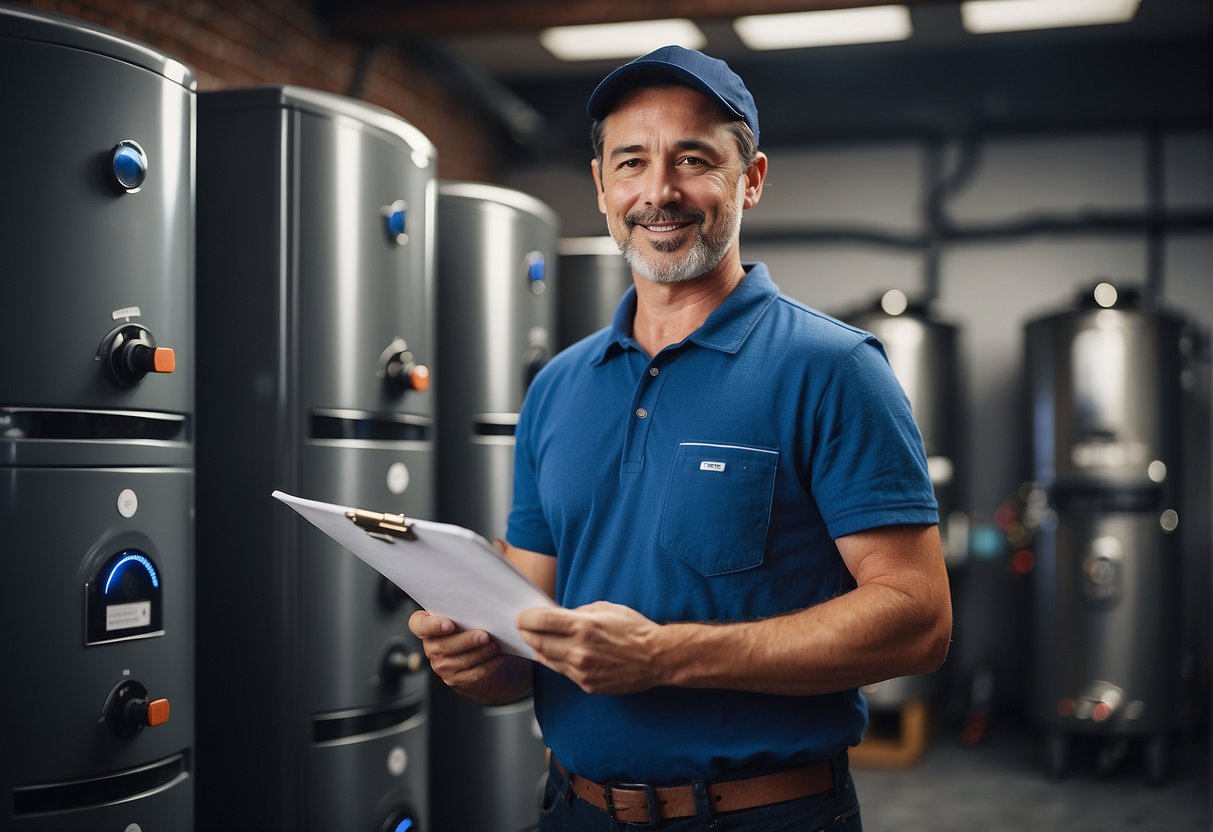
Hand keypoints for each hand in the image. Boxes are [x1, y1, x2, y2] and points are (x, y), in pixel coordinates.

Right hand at [408, 609, 503, 693]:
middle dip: (467, 641)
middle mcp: (430, 646)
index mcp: (427, 626)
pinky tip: (497, 658)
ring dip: (481, 653)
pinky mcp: (454, 679)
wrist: (480, 653)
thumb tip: (480, 605)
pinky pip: (471, 674)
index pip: (419, 625)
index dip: (432, 626)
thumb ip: (465, 610)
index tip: (450, 624)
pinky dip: (487, 666)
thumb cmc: (472, 626)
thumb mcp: (465, 615)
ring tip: (494, 645)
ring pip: (460, 661)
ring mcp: (440, 665)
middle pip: (444, 646)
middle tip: (485, 635)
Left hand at [516, 601, 667, 694]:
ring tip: (537, 640)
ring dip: (539, 649)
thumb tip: (559, 616)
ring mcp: (582, 670)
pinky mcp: (587, 685)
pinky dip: (556, 662)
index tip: (521, 617)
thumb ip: (579, 612)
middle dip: (527, 634)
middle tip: (523, 628)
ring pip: (547, 660)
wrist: (656, 658)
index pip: (540, 621)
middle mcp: (579, 649)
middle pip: (538, 642)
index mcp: (583, 626)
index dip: (525, 618)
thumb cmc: (634, 629)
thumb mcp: (606, 609)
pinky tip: (556, 654)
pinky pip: (563, 672)